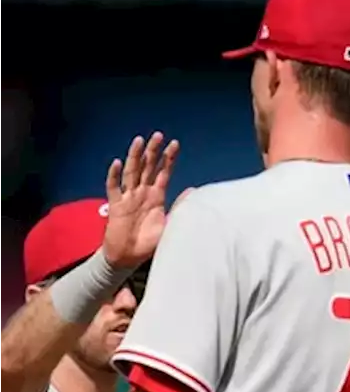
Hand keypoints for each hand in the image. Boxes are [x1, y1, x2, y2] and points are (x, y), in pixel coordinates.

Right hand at [102, 132, 180, 269]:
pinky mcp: (116, 206)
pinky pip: (114, 188)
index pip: (163, 173)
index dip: (169, 159)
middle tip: (159, 135)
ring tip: (140, 141)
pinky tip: (117, 163)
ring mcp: (128, 198)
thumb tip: (194, 191)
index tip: (175, 144)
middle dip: (153, 151)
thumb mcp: (171, 224)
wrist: (129, 257)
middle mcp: (142, 193)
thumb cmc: (150, 242)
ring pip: (131, 172)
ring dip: (135, 157)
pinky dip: (114, 176)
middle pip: (147, 167)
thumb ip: (180, 207)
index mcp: (156, 196)